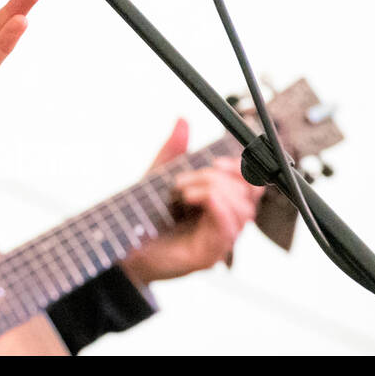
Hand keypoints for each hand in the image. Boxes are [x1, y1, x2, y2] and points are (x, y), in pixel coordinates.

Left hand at [121, 119, 263, 285]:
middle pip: (250, 195)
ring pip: (242, 210)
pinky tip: (192, 198)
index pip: (252, 184)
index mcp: (221, 203)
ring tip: (181, 191)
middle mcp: (226, 222)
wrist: (122, 244)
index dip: (243, 168)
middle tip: (185, 179)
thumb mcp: (159, 175)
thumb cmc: (144, 215)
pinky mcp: (210, 255)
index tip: (217, 161)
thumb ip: (174, 149)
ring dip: (213, 190)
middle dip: (221, 178)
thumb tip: (182, 120)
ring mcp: (220, 240)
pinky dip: (215, 207)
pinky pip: (228, 230)